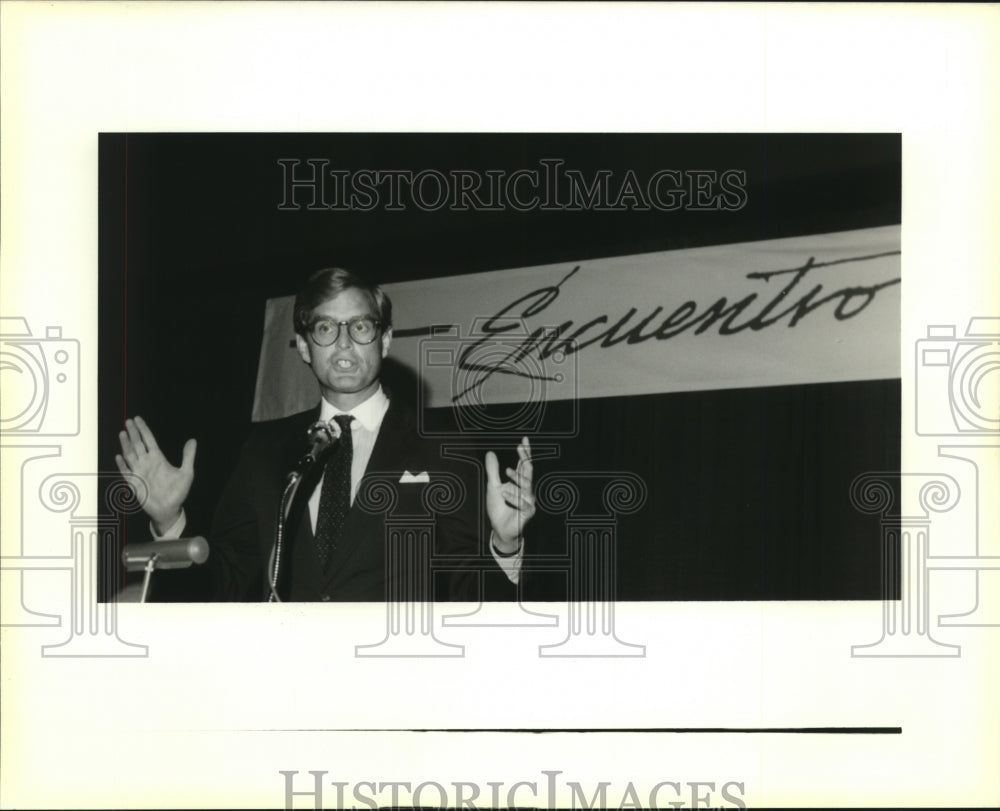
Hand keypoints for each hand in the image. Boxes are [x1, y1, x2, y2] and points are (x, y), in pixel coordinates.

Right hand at [115, 416, 195, 534]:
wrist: (169, 509)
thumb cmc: (178, 492)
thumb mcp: (187, 473)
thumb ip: (188, 456)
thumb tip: (193, 440)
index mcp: (158, 459)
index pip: (149, 440)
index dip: (143, 430)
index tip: (137, 419)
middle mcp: (147, 463)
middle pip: (138, 444)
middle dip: (133, 433)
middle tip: (128, 421)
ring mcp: (140, 472)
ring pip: (130, 455)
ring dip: (126, 445)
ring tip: (123, 433)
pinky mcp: (134, 483)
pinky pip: (126, 472)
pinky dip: (122, 464)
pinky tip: (119, 456)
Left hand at [485, 436, 534, 553]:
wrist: (499, 528)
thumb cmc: (499, 507)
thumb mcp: (492, 486)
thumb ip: (493, 470)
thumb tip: (490, 452)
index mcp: (519, 482)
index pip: (524, 464)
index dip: (525, 452)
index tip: (524, 440)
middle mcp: (526, 489)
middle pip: (529, 471)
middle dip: (525, 459)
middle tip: (519, 448)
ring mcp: (529, 500)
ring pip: (526, 486)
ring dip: (515, 482)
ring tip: (504, 481)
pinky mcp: (528, 512)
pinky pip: (524, 502)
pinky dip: (514, 498)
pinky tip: (504, 495)